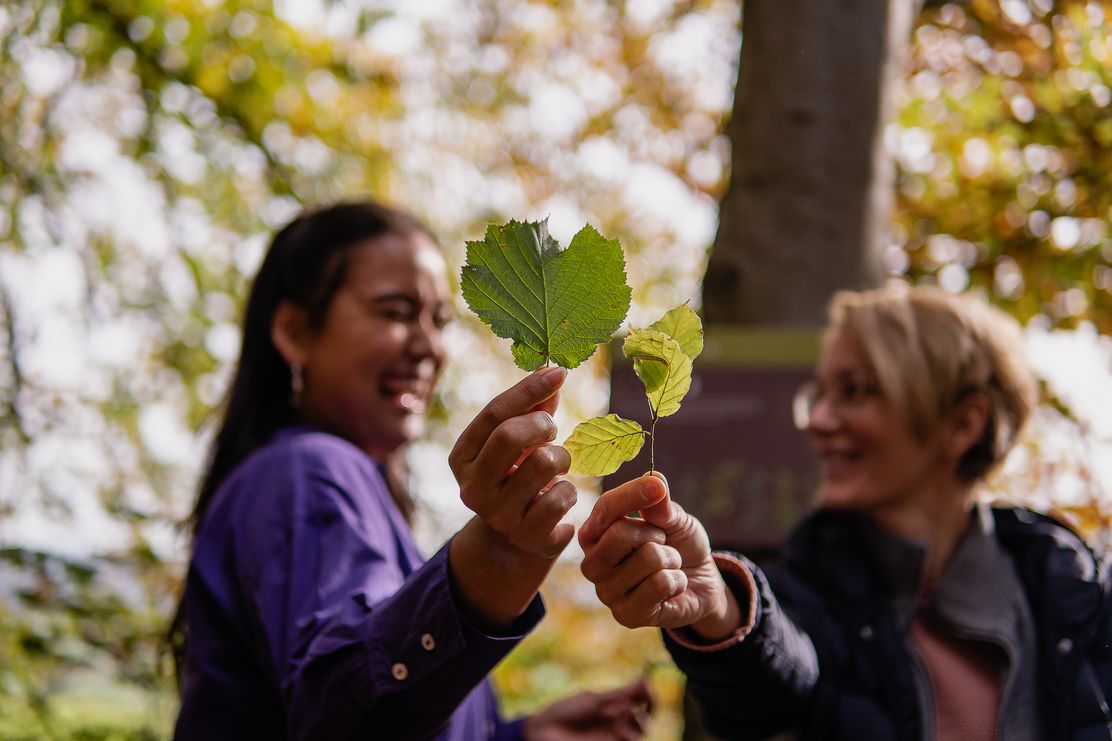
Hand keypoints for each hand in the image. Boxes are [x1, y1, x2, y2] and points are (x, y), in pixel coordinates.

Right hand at [449, 366, 575, 559]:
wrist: (516, 540)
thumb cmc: (518, 475)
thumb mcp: (517, 442)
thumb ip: (531, 408)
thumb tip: (552, 372)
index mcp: (462, 458)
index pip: (494, 413)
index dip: (528, 389)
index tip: (559, 371)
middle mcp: (472, 488)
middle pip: (509, 435)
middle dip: (541, 425)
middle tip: (551, 431)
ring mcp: (499, 516)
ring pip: (543, 462)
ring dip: (562, 458)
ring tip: (557, 467)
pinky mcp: (528, 537)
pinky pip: (562, 496)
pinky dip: (569, 490)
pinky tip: (559, 496)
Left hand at [523, 677, 652, 739]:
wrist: (546, 731)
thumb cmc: (566, 711)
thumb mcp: (594, 700)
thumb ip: (620, 693)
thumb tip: (644, 678)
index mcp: (613, 704)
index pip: (641, 699)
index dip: (649, 694)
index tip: (647, 687)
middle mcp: (617, 720)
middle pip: (646, 716)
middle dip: (645, 708)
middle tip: (629, 703)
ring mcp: (614, 735)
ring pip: (640, 730)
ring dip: (634, 721)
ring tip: (616, 716)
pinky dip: (626, 733)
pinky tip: (615, 728)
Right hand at [579, 473, 739, 638]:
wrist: (700, 582)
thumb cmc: (677, 544)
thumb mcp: (673, 517)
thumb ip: (661, 502)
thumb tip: (654, 481)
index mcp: (595, 533)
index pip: (605, 508)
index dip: (631, 495)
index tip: (656, 488)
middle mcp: (592, 562)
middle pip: (618, 534)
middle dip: (654, 534)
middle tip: (662, 542)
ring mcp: (607, 592)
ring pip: (647, 559)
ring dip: (671, 559)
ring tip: (668, 565)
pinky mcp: (625, 615)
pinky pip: (658, 585)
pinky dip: (676, 580)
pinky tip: (672, 587)